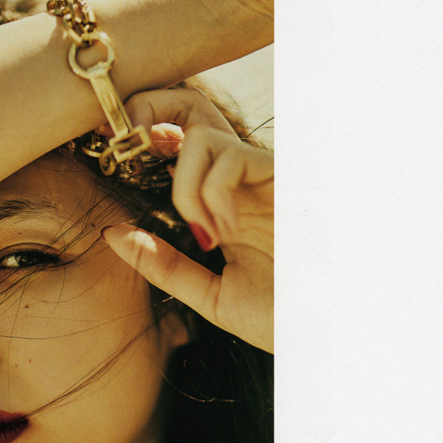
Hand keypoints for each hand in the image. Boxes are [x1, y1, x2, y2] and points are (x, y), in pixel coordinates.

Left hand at [102, 86, 272, 353]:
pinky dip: (212, 196)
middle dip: (149, 113)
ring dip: (185, 189)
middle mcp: (239, 180)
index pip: (177, 142)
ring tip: (209, 236)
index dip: (145, 134)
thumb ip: (163, 265)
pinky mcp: (284, 175)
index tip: (117, 159)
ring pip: (200, 135)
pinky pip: (230, 158)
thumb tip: (111, 233)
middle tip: (133, 156)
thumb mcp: (209, 294)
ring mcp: (262, 175)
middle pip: (187, 109)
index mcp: (221, 201)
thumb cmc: (282, 315)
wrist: (330, 332)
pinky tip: (228, 233)